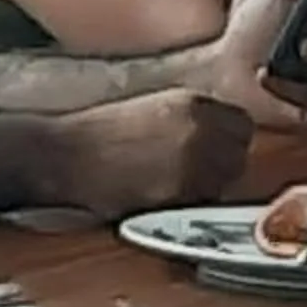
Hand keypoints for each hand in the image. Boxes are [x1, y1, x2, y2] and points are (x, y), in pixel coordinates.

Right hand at [52, 90, 256, 219]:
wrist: (64, 156)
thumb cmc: (102, 134)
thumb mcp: (157, 108)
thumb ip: (196, 118)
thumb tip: (226, 136)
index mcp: (195, 103)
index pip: (242, 125)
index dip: (228, 141)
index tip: (212, 151)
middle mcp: (201, 128)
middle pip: (238, 154)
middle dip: (221, 165)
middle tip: (189, 173)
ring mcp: (193, 159)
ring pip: (225, 181)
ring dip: (208, 186)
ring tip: (172, 185)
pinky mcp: (179, 190)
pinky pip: (203, 202)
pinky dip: (190, 203)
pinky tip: (162, 196)